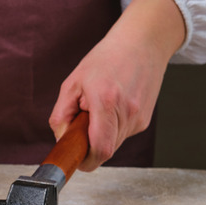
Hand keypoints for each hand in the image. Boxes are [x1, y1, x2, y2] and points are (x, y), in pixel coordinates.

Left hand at [49, 0, 184, 170]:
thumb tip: (61, 139)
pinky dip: (111, 128)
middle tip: (83, 122)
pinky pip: (122, 134)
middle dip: (89, 144)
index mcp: (106, 102)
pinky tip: (111, 106)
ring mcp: (138, 118)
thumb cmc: (106, 58)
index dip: (86, 161)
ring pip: (114, 144)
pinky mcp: (144, 120)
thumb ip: (62, 115)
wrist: (142, 43)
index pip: (100, 149)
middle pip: (106, 150)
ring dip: (101, 135)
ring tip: (98, 108)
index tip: (77, 160)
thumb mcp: (73, 82)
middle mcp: (127, 113)